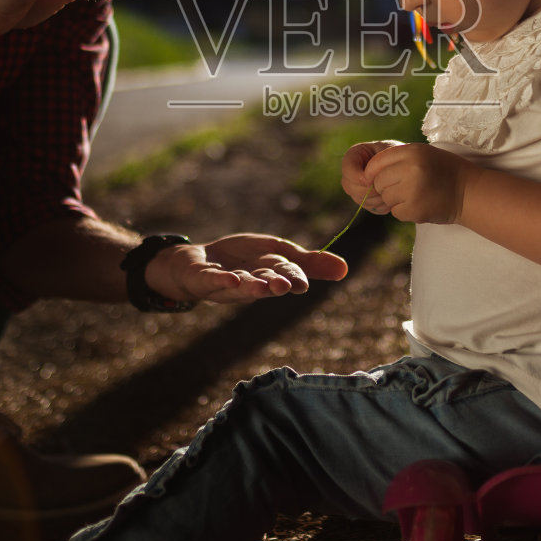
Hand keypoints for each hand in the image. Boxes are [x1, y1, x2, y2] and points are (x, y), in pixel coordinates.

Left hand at [145, 233, 348, 303]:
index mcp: (269, 274)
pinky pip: (211, 281)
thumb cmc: (240, 260)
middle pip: (265, 282)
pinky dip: (220, 280)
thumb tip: (345, 269)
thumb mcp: (277, 253)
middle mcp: (250, 282)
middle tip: (286, 286)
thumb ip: (308, 262)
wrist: (195, 263)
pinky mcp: (202, 277)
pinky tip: (230, 279)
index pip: (287, 274)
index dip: (296, 277)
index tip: (304, 283)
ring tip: (263, 287)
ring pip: (241, 286)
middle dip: (276, 284)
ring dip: (252, 287)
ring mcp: (225, 282)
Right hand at [340, 140, 403, 208]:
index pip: (348, 170)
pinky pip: (369, 207)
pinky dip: (381, 205)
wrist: (404, 163)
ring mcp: (357, 187)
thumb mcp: (389, 151)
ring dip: (376, 198)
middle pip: (350, 187)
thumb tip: (367, 183)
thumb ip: (377, 163)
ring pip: (359, 200)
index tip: (373, 179)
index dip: (358, 177)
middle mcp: (351, 173)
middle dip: (368, 190)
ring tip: (390, 191)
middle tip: (384, 188)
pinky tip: (391, 198)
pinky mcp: (366, 199)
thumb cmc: (398, 153)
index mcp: (354, 155)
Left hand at [360, 142, 473, 224]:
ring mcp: (413, 190)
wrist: (469, 192)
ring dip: (396, 200)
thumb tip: (365, 174)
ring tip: (415, 194)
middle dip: (386, 187)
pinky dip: (404, 211)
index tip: (378, 177)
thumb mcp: (421, 154)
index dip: (373, 172)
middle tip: (406, 187)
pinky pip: (396, 212)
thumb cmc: (443, 171)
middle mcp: (411, 169)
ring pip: (386, 198)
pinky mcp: (415, 209)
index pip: (376, 163)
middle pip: (378, 182)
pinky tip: (420, 204)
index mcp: (411, 151)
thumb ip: (395, 158)